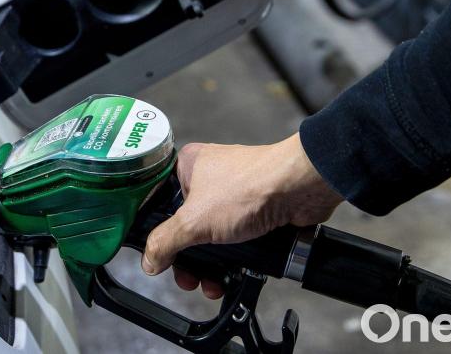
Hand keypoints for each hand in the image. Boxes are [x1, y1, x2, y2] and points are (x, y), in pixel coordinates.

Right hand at [141, 133, 341, 298]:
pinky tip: (229, 276)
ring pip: (211, 237)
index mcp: (187, 167)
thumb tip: (150, 261)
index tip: (158, 256)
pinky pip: (233, 240)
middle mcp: (209, 177)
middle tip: (188, 278)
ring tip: (211, 283)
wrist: (300, 189)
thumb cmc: (249, 187)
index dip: (157, 232)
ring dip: (209, 265)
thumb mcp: (195, 221)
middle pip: (185, 226)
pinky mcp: (254, 210)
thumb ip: (166, 242)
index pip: (159, 203)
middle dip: (187, 258)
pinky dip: (231, 260)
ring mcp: (233, 195)